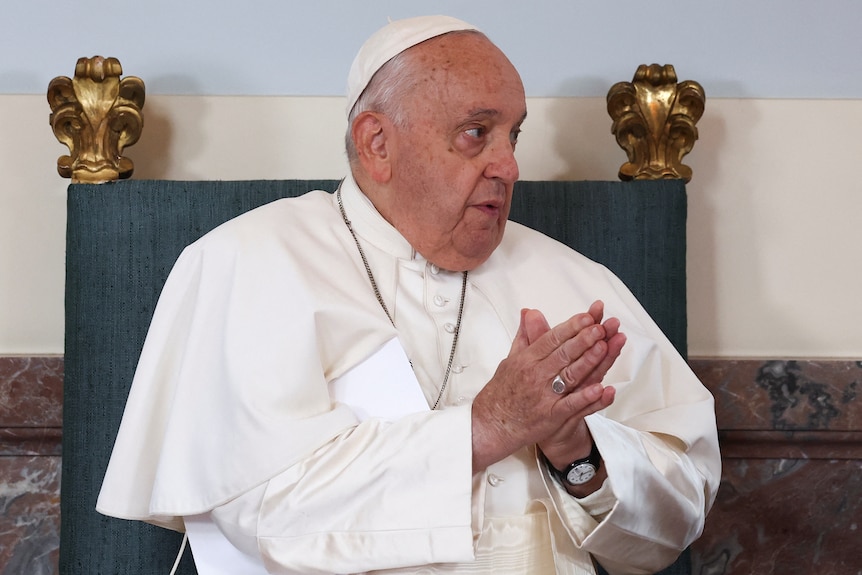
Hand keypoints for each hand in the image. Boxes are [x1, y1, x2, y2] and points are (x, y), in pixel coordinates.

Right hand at [471, 301, 624, 472]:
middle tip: (600, 328)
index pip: (551, 339)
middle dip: (583, 339)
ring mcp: (544, 396)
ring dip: (588, 360)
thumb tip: (529, 313)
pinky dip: (586, 397)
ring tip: (604, 347)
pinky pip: (571, 405)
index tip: (587, 317)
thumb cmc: (500, 393)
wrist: (491, 425)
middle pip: (563, 353)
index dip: (571, 327)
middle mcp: (535, 375)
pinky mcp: (551, 416)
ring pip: (570, 375)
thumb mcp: (510, 360)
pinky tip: (601, 388)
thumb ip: (524, 336)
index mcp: (526, 359)